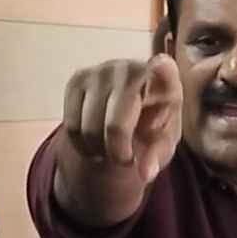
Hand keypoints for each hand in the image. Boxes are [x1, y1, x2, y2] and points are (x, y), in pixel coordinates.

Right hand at [62, 53, 182, 181]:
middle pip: (116, 125)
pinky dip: (81, 144)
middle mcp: (131, 68)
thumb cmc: (152, 128)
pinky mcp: (78, 78)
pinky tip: (94, 141)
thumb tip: (145, 172)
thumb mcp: (161, 145)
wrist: (126, 116)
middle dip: (117, 152)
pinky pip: (72, 125)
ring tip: (110, 149)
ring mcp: (102, 70)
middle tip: (124, 160)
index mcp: (164, 80)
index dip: (162, 70)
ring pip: (89, 129)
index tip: (160, 65)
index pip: (164, 70)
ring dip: (98, 150)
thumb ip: (157, 156)